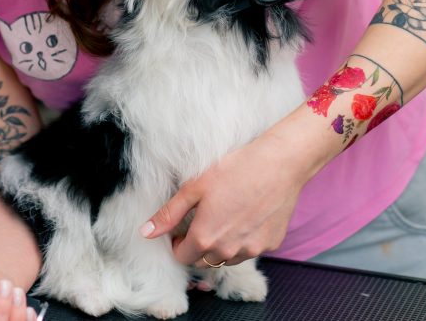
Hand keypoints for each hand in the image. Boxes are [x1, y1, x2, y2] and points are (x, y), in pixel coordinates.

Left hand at [140, 130, 311, 267]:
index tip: (183, 229)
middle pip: (204, 262)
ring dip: (220, 247)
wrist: (279, 163)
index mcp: (205, 238)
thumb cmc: (235, 169)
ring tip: (224, 218)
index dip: (178, 243)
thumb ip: (169, 214)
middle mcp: (228, 251)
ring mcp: (252, 250)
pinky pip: (250, 250)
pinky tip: (246, 217)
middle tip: (202, 221)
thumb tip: (146, 232)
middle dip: (198, 248)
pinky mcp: (270, 244)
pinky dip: (244, 241)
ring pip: (227, 259)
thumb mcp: (194, 187)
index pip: (182, 258)